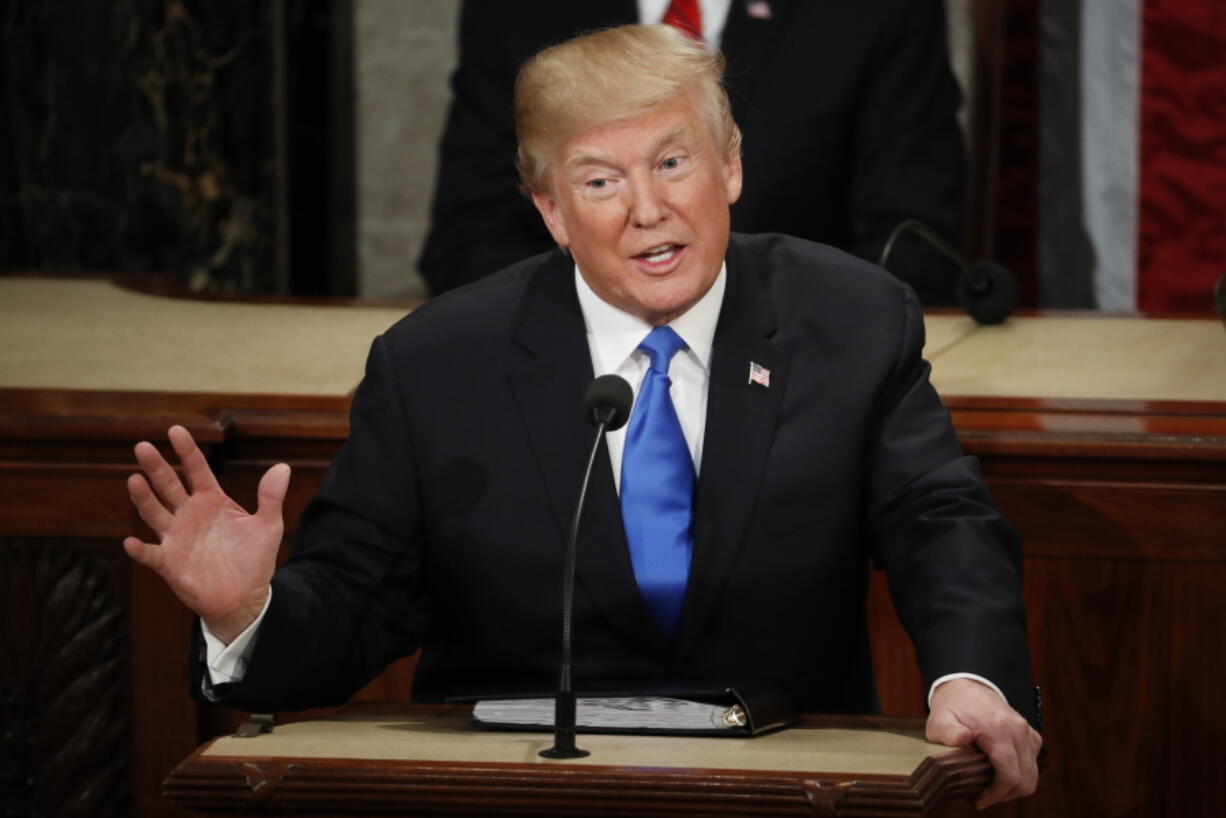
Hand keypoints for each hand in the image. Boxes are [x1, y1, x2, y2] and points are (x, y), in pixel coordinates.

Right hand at [123, 425, 288, 643]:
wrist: (245, 597)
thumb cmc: (254, 559)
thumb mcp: (268, 526)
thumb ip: (271, 497)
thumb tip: (283, 467)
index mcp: (212, 500)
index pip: (197, 470)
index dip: (187, 451)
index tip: (175, 430)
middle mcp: (189, 514)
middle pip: (169, 485)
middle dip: (156, 467)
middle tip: (142, 446)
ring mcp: (176, 537)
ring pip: (155, 513)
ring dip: (144, 498)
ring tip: (134, 479)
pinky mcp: (169, 562)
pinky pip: (151, 554)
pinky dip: (140, 549)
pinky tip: (131, 542)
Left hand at [926, 678, 1041, 808]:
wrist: (965, 684)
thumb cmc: (951, 705)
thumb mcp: (940, 718)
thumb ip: (948, 730)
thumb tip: (962, 739)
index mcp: (997, 729)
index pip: (1009, 775)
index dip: (996, 794)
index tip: (978, 800)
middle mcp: (1017, 730)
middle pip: (1026, 779)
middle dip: (1005, 795)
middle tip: (983, 797)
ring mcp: (1026, 731)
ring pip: (1032, 774)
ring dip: (1014, 786)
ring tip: (990, 787)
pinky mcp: (1029, 733)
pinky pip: (1032, 762)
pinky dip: (1021, 773)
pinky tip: (1000, 773)